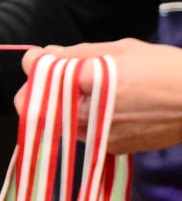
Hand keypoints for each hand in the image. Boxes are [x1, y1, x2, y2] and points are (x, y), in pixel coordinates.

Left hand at [16, 40, 181, 153]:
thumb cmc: (165, 70)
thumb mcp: (121, 50)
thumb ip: (78, 53)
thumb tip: (46, 54)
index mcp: (87, 84)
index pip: (37, 72)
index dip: (35, 62)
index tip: (40, 57)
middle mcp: (86, 116)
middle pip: (36, 106)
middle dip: (39, 90)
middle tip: (55, 76)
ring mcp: (98, 137)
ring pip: (56, 123)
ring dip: (57, 107)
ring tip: (82, 90)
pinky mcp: (111, 149)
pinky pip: (81, 134)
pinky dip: (80, 120)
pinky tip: (99, 106)